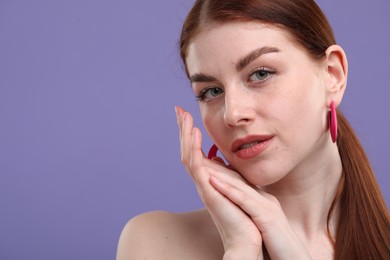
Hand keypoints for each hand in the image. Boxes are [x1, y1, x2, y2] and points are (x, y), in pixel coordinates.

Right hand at [176, 106, 262, 258]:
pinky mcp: (208, 192)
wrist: (248, 239)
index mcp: (209, 179)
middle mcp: (202, 181)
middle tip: (179, 110)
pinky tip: (194, 135)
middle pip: (187, 150)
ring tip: (184, 117)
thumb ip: (227, 173)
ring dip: (186, 136)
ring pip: (188, 156)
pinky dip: (193, 150)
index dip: (190, 133)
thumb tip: (220, 158)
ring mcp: (203, 186)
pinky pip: (197, 167)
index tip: (188, 115)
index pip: (195, 152)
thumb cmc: (243, 215)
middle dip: (183, 129)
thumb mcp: (235, 186)